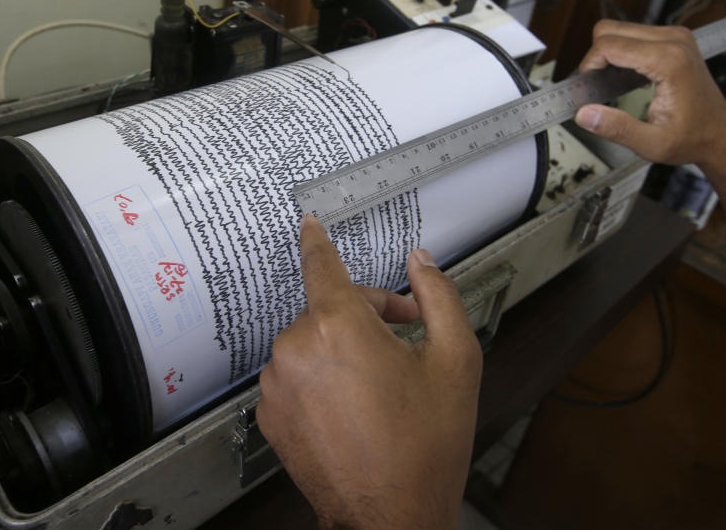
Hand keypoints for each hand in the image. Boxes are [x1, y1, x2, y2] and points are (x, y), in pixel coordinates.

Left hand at [257, 215, 482, 529]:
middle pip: (330, 308)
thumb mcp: (454, 360)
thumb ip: (439, 297)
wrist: (391, 515)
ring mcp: (278, 384)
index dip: (316, 240)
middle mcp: (298, 349)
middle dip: (368, 316)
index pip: (321, 264)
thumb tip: (421, 265)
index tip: (308, 224)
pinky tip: (355, 406)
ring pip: (313, 343)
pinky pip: (296, 375)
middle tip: (405, 338)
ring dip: (344, 348)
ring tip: (382, 383)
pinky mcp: (270, 414)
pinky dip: (321, 378)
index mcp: (339, 326)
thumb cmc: (423, 446)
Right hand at [574, 20, 725, 167]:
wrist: (719, 134)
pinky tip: (627, 76)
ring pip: (620, 29)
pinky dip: (622, 52)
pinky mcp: (673, 39)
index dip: (590, 65)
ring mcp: (675, 37)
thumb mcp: (651, 143)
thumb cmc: (693, 137)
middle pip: (611, 30)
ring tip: (613, 83)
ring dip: (608, 54)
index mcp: (669, 61)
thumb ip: (616, 128)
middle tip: (598, 85)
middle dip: (596, 57)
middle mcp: (673, 41)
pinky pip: (634, 34)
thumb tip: (585, 114)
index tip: (588, 86)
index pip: (610, 45)